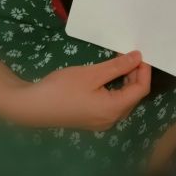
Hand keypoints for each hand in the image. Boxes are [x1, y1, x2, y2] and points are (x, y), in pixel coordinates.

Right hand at [3, 51, 150, 130]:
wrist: (32, 107)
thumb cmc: (62, 88)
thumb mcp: (92, 73)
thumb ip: (117, 66)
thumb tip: (138, 57)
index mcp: (114, 109)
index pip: (141, 90)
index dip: (144, 70)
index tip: (138, 53)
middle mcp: (111, 119)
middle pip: (133, 97)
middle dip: (135, 75)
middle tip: (128, 55)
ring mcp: (100, 122)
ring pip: (123, 101)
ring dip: (125, 82)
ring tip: (119, 62)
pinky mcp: (91, 119)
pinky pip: (111, 104)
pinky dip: (114, 89)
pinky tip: (107, 76)